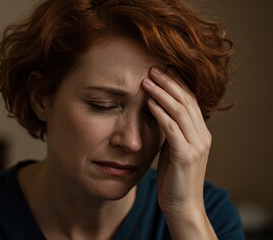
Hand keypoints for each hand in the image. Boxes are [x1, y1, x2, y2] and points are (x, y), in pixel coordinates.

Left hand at [142, 67, 211, 215]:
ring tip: (147, 80)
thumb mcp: (174, 150)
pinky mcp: (186, 155)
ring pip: (181, 110)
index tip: (163, 70)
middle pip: (187, 101)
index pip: (191, 101)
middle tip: (153, 69)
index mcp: (201, 133)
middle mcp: (203, 136)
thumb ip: (171, 132)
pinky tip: (149, 102)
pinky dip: (160, 113)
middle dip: (169, 82)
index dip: (177, 83)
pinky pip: (172, 128)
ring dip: (162, 93)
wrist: (182, 204)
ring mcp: (196, 145)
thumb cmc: (175, 177)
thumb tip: (158, 113)